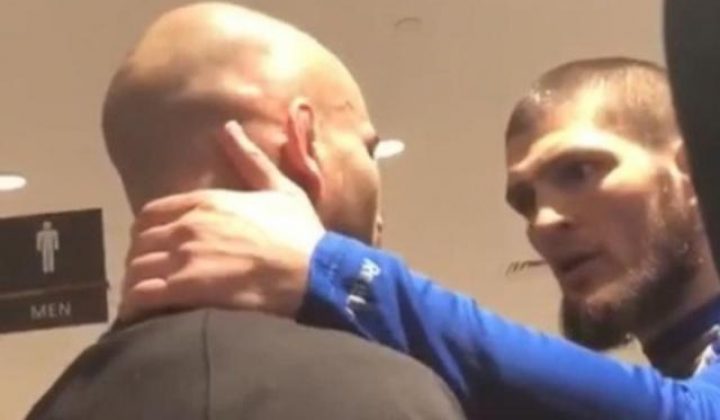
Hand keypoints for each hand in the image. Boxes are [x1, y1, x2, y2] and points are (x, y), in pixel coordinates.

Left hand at [119, 121, 325, 321]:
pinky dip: (137, 304)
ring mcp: (184, 258)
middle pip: (140, 242)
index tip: (156, 246)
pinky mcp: (186, 290)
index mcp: (205, 201)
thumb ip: (248, 159)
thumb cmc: (300, 233)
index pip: (151, 214)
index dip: (147, 231)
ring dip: (137, 282)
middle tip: (152, 275)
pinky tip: (144, 313)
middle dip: (141, 258)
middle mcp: (188, 225)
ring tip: (146, 297)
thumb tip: (227, 126)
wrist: (313, 273)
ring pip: (136, 269)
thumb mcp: (280, 188)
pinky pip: (142, 295)